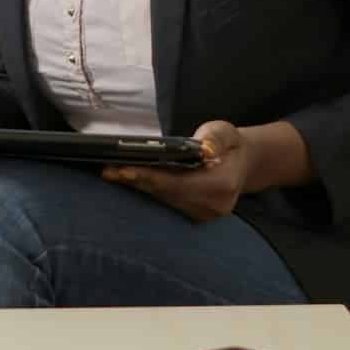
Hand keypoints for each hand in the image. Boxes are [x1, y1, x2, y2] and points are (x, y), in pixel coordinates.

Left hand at [103, 120, 249, 221]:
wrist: (241, 163)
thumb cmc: (229, 144)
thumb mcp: (225, 132)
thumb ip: (215, 139)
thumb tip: (205, 150)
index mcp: (222, 185)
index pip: (178, 183)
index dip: (150, 177)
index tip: (125, 170)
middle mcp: (214, 206)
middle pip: (166, 194)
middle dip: (136, 181)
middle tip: (108, 171)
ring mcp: (205, 214)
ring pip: (164, 200)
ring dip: (138, 187)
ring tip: (112, 173)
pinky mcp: (197, 216)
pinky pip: (168, 202)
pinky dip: (149, 190)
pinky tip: (129, 180)